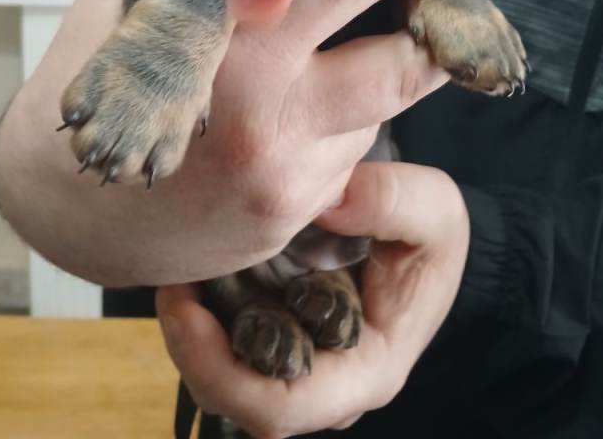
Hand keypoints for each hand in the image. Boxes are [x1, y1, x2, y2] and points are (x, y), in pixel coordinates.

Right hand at [0, 0, 450, 286]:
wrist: (66, 203)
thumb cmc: (97, 78)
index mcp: (230, 45)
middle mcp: (269, 116)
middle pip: (400, 64)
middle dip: (433, 21)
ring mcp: (286, 178)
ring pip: (378, 112)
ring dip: (378, 74)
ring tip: (341, 50)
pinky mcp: (292, 218)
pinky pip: (349, 156)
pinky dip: (342, 125)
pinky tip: (298, 112)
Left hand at [157, 161, 469, 437]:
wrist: (422, 235)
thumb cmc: (429, 235)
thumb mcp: (432, 209)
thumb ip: (392, 201)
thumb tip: (330, 197)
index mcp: (365, 370)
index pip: (282, 404)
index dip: (223, 371)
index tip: (186, 310)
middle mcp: (323, 381)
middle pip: (238, 398)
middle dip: (193, 351)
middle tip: (170, 286)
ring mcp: (296, 360)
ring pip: (224, 374)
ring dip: (190, 331)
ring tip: (174, 270)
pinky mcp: (276, 332)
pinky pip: (226, 340)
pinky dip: (202, 309)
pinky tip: (190, 265)